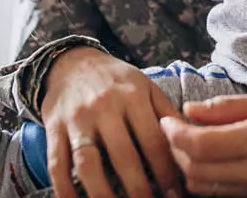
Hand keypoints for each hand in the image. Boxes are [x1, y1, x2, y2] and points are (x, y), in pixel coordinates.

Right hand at [41, 47, 182, 197]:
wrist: (72, 62)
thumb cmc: (116, 80)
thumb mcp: (145, 86)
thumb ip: (167, 113)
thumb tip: (192, 142)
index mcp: (133, 95)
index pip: (153, 140)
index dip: (165, 172)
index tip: (174, 193)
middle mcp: (104, 106)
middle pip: (123, 156)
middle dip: (139, 190)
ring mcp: (77, 118)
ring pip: (88, 163)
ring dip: (103, 193)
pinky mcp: (54, 128)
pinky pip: (57, 163)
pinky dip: (64, 188)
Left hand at [159, 92, 246, 195]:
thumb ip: (226, 107)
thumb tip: (189, 110)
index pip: (202, 144)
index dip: (176, 133)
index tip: (167, 119)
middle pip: (195, 169)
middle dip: (175, 150)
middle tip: (173, 129)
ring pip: (201, 186)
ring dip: (184, 166)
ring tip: (186, 143)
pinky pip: (214, 193)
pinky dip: (199, 177)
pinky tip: (202, 158)